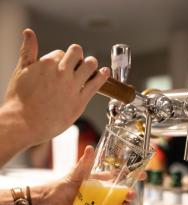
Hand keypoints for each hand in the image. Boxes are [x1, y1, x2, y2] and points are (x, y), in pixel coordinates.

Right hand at [3, 29, 109, 146]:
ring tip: (91, 67)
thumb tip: (29, 33)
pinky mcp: (80, 102)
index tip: (61, 67)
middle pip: (78, 53)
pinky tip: (104, 72)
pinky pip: (96, 84)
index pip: (62, 53)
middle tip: (78, 63)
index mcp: (48, 63)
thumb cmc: (20, 100)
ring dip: (91, 64)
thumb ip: (28, 51)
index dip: (62, 59)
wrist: (24, 124)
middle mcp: (62, 72)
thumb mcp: (20, 71)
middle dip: (78, 56)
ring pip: (90, 65)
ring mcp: (72, 87)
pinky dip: (102, 76)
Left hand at [37, 146, 134, 204]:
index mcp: (102, 183)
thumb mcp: (76, 173)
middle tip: (129, 197)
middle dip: (129, 197)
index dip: (133, 177)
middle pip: (123, 197)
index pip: (121, 179)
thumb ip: (84, 162)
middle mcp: (104, 195)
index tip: (143, 175)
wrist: (50, 202)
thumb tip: (90, 147)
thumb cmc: (64, 185)